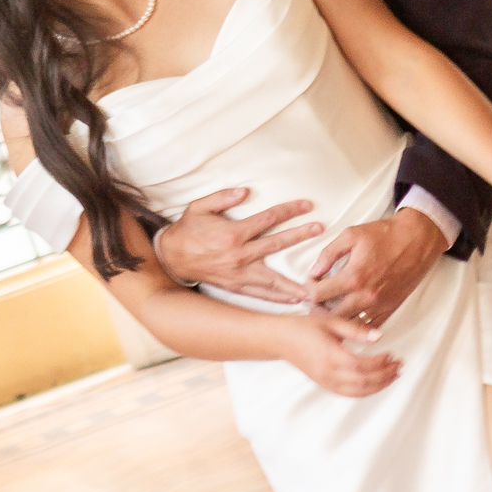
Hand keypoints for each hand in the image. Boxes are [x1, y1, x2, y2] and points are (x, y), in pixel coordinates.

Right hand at [159, 188, 323, 302]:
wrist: (171, 258)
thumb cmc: (187, 230)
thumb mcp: (200, 207)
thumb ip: (223, 197)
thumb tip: (246, 191)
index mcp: (233, 233)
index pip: (268, 219)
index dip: (289, 211)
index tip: (308, 206)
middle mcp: (239, 255)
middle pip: (276, 244)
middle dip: (300, 236)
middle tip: (320, 230)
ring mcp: (238, 274)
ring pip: (273, 278)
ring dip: (296, 279)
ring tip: (316, 282)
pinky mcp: (235, 287)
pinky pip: (260, 295)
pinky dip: (278, 298)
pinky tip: (294, 300)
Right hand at [276, 312, 403, 396]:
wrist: (281, 339)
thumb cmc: (304, 327)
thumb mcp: (331, 322)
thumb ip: (355, 330)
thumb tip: (378, 336)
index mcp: (331, 356)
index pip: (362, 365)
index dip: (380, 363)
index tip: (392, 354)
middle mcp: (329, 373)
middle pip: (364, 381)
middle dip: (385, 375)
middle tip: (399, 366)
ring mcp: (327, 382)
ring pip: (358, 391)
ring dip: (379, 385)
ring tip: (393, 376)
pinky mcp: (325, 385)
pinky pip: (349, 394)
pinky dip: (366, 391)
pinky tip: (376, 383)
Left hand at [306, 211, 446, 326]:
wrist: (416, 240)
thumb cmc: (385, 235)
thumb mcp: (351, 235)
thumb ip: (328, 254)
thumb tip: (314, 271)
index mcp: (353, 277)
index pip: (318, 294)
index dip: (308, 289)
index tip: (311, 283)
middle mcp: (365, 296)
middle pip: (330, 315)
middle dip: (318, 307)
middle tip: (316, 298)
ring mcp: (378, 305)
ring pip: (349, 324)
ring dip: (336, 317)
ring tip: (330, 305)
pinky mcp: (389, 308)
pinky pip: (368, 326)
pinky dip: (356, 322)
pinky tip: (350, 312)